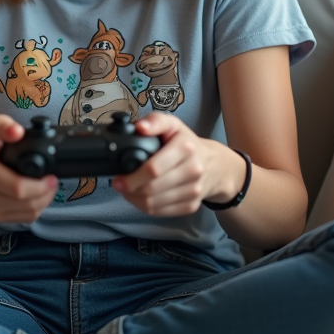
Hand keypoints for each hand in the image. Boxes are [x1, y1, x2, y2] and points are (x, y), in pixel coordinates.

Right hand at [0, 114, 57, 223]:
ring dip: (44, 200)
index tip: (51, 175)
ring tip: (48, 185)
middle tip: (53, 179)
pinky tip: (39, 195)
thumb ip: (0, 124)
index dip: (39, 184)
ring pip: (27, 212)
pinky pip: (25, 218)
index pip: (15, 187)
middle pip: (24, 202)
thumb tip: (17, 132)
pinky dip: (38, 208)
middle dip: (45, 191)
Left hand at [112, 113, 240, 216]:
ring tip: (128, 190)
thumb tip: (140, 128)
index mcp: (185, 148)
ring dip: (135, 199)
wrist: (215, 165)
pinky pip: (161, 213)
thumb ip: (155, 121)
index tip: (118, 178)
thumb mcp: (173, 125)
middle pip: (152, 189)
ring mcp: (193, 191)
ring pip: (154, 204)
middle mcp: (193, 170)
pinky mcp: (191, 206)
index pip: (154, 169)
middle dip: (130, 189)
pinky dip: (146, 207)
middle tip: (119, 184)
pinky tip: (141, 198)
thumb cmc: (187, 143)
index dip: (132, 177)